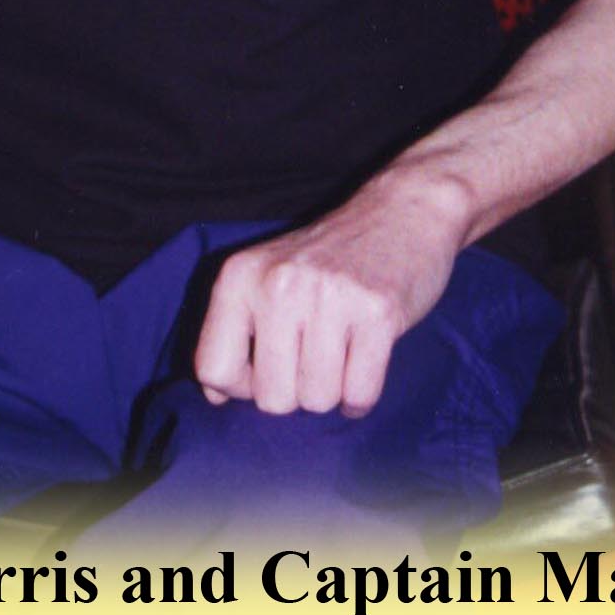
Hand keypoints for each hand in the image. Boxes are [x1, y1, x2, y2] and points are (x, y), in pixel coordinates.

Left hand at [193, 171, 469, 416]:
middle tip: (312, 355)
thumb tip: (213, 396)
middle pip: (271, 398)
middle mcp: (278, 284)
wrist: (401, 213)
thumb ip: (232, 330)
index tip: (268, 365)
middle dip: (294, 393)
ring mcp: (328, 297)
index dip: (241, 386)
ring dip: (332, 392)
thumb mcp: (265, 276)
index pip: (213, 370)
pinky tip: (363, 364)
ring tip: (340, 352)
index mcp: (239, 276)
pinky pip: (359, 395)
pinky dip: (361, 396)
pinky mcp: (377, 314)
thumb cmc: (326, 258)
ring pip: (317, 401)